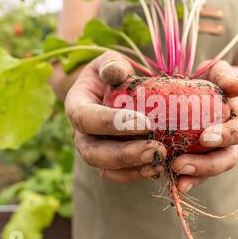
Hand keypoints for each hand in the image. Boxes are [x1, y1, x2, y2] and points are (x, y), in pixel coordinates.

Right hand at [65, 51, 166, 181]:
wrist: (112, 91)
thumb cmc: (112, 75)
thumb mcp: (109, 63)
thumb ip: (111, 65)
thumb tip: (115, 72)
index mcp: (77, 107)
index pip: (86, 118)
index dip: (112, 123)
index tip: (144, 122)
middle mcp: (82, 134)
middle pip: (93, 153)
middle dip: (125, 153)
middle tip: (155, 148)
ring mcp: (95, 151)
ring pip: (106, 169)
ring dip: (134, 167)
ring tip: (160, 158)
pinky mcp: (111, 163)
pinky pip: (119, 175)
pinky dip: (138, 174)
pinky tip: (159, 167)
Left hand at [170, 61, 237, 192]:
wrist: (208, 90)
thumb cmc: (214, 80)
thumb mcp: (221, 73)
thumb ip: (227, 77)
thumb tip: (237, 87)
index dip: (226, 137)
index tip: (205, 137)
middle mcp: (231, 141)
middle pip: (225, 159)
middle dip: (205, 166)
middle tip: (180, 165)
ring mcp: (215, 152)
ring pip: (209, 171)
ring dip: (193, 177)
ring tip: (175, 180)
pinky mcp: (199, 157)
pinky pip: (193, 171)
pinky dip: (182, 177)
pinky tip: (166, 179)